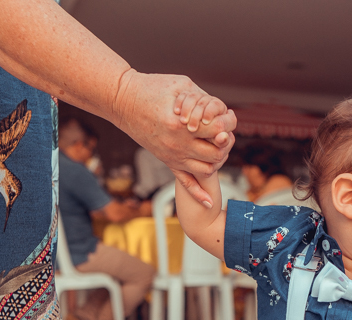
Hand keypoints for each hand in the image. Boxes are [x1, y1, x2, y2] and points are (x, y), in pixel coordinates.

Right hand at [112, 71, 236, 206]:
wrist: (122, 100)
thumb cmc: (151, 87)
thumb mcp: (181, 85)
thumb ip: (203, 97)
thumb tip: (222, 109)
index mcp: (181, 125)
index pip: (217, 131)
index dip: (228, 124)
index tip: (229, 117)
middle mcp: (177, 144)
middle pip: (215, 153)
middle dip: (225, 143)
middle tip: (226, 133)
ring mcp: (172, 155)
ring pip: (205, 169)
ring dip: (217, 161)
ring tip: (219, 148)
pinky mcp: (166, 161)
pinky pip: (184, 183)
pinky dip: (198, 194)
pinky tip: (209, 202)